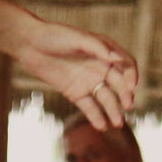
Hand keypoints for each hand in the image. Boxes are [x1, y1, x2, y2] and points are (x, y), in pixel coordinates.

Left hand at [16, 19, 137, 131]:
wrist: (29, 44)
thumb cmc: (54, 35)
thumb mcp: (77, 38)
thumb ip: (97, 48)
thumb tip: (117, 59)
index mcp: (104, 51)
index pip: (126, 64)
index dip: (132, 75)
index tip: (131, 85)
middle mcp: (99, 67)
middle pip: (119, 84)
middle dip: (125, 96)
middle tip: (127, 106)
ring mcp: (88, 81)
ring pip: (106, 99)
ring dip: (113, 111)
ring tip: (117, 123)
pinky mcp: (75, 93)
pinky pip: (89, 107)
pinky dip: (96, 117)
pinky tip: (101, 127)